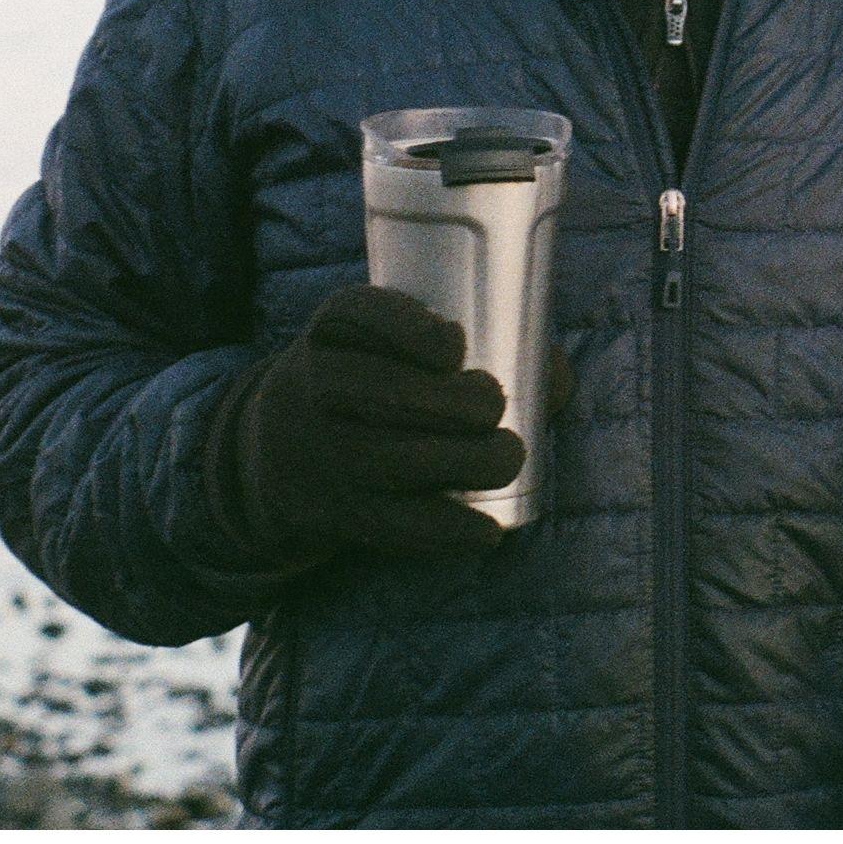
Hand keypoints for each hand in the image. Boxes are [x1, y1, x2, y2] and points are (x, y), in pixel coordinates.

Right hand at [208, 284, 526, 564]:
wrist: (288, 451)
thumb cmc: (383, 377)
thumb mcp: (397, 343)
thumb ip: (486, 341)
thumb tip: (553, 373)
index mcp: (336, 330)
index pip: (356, 313)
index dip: (407, 327)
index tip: (454, 345)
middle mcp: (316, 386)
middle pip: (373, 391)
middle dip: (447, 401)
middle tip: (493, 405)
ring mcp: (322, 454)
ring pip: (384, 460)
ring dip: (460, 462)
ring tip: (506, 456)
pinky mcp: (337, 512)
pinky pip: (389, 526)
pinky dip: (446, 531)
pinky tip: (488, 530)